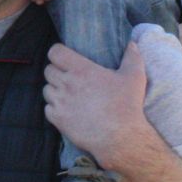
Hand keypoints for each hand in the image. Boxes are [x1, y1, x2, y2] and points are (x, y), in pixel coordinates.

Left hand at [42, 42, 147, 169]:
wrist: (120, 138)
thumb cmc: (127, 106)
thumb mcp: (134, 77)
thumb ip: (132, 57)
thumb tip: (132, 44)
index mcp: (81, 69)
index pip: (55, 52)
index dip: (58, 53)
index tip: (65, 58)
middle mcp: (67, 84)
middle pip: (48, 70)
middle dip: (57, 72)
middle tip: (69, 78)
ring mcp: (60, 102)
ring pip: (46, 89)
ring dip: (55, 90)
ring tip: (68, 95)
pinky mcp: (58, 120)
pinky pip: (47, 109)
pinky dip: (54, 109)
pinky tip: (67, 111)